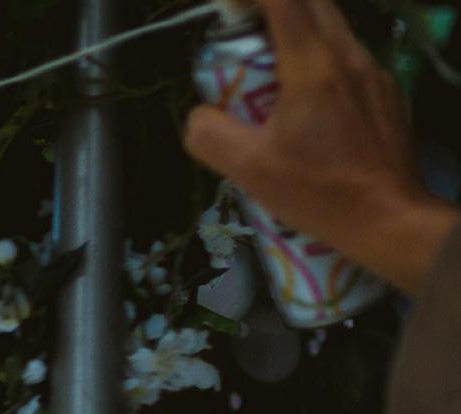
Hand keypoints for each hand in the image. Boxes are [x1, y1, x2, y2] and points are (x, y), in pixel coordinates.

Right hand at [182, 0, 458, 291]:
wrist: (389, 218)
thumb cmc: (318, 191)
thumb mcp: (247, 169)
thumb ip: (209, 134)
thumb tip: (199, 116)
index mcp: (314, 67)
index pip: (285, 1)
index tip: (231, 8)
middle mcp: (349, 58)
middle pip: (315, 3)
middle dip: (277, 6)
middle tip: (248, 34)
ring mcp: (374, 74)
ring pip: (335, 29)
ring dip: (302, 32)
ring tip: (274, 71)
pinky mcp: (387, 94)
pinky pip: (350, 58)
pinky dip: (323, 60)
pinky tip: (311, 104)